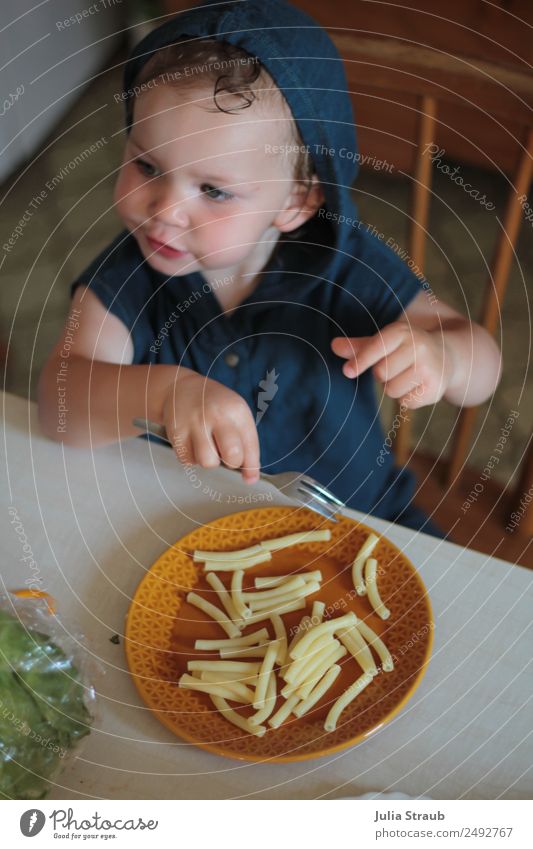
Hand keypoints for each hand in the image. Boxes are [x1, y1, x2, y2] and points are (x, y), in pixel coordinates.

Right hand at [163, 371, 259, 482]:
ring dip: (208, 460)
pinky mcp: (176, 432)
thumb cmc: (214, 406)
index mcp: (236, 410)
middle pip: (232, 456)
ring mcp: (195, 423)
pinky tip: (192, 442)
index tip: (249, 478)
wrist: (181, 388)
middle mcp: (217, 415)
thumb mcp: (236, 415)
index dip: (251, 467)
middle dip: (231, 462)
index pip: (250, 447)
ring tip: (207, 445)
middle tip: (225, 453)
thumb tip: (250, 478)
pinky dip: (190, 457)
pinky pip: (187, 460)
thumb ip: (246, 444)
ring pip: (207, 462)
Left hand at [331, 321, 455, 408]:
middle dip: (382, 375)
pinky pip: (405, 403)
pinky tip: (417, 385)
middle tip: (395, 367)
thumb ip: (359, 347)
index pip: (376, 347)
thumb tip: (334, 346)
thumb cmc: (406, 349)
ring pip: (391, 390)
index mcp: (401, 332)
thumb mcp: (385, 342)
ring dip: (393, 388)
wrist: (447, 356)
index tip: (347, 371)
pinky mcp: (436, 388)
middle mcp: (418, 347)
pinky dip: (406, 398)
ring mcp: (429, 368)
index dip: (360, 361)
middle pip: (380, 373)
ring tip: (407, 376)